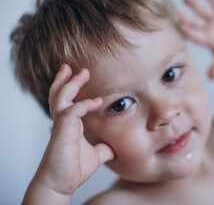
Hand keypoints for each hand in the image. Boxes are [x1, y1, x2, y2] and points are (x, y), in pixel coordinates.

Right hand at [31, 64, 114, 197]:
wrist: (60, 184)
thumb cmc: (73, 170)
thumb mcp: (95, 155)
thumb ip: (103, 149)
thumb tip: (114, 148)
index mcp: (69, 124)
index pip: (66, 100)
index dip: (70, 86)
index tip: (81, 76)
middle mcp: (63, 122)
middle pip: (60, 94)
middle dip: (67, 79)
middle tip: (79, 68)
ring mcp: (61, 127)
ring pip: (61, 98)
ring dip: (71, 85)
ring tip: (81, 73)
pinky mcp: (62, 133)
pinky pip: (71, 112)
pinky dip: (83, 105)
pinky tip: (96, 102)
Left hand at [178, 0, 213, 78]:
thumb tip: (211, 77)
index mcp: (206, 40)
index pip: (196, 36)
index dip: (190, 32)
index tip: (182, 28)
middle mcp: (207, 28)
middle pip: (194, 22)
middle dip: (186, 18)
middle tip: (176, 13)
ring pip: (201, 10)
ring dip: (194, 4)